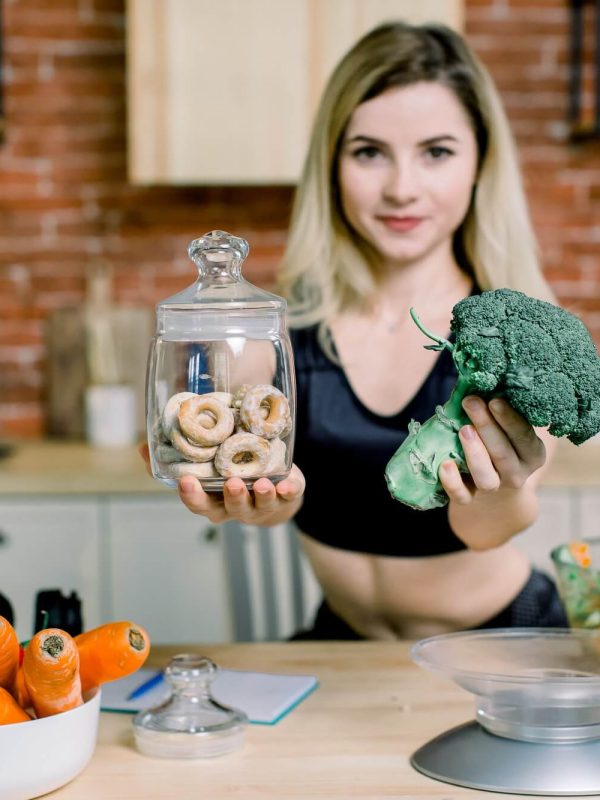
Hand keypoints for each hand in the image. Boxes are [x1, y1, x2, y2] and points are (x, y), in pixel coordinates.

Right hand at [138, 443, 304, 524]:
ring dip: (260, 495)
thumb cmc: (230, 474)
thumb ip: (175, 458)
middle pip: (230, 509)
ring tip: (262, 483)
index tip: (186, 482)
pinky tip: (287, 485)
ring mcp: (261, 504)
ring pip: (259, 505)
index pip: (199, 504)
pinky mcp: (285, 495)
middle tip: (231, 483)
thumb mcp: (203, 466)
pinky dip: (289, 492)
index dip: (192, 496)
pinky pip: (288, 496)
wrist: (272, 489)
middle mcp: (235, 507)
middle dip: (231, 498)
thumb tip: (143, 447)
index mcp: (213, 501)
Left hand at [439, 396, 545, 546]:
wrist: (494, 499)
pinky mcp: (470, 500)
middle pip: (503, 453)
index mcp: (531, 454)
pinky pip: (462, 495)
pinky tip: (444, 464)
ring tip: (463, 430)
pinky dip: (452, 482)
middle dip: (487, 426)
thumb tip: (475, 380)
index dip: (510, 419)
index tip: (495, 400)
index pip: (523, 437)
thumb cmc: (498, 449)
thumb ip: (496, 412)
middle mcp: (516, 474)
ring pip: (486, 477)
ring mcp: (493, 489)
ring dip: (475, 453)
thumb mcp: (507, 433)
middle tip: (471, 402)